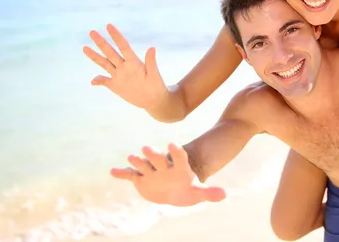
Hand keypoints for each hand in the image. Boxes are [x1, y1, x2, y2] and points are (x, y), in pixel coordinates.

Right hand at [83, 24, 168, 110]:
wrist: (153, 100)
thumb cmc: (156, 85)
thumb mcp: (154, 74)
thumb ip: (151, 62)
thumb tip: (152, 48)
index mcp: (133, 62)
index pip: (123, 46)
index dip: (116, 36)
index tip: (108, 25)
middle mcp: (124, 66)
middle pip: (110, 52)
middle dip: (101, 42)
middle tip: (92, 32)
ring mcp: (119, 75)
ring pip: (104, 64)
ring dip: (95, 56)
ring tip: (84, 48)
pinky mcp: (116, 86)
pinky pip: (104, 82)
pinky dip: (98, 81)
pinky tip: (92, 81)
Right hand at [111, 143, 225, 206]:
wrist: (174, 189)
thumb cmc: (187, 187)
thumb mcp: (198, 192)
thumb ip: (209, 193)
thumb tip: (225, 194)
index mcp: (179, 167)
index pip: (179, 157)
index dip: (177, 152)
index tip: (174, 144)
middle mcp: (164, 166)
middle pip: (159, 158)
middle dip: (153, 154)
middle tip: (147, 148)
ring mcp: (152, 171)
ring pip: (144, 164)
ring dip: (138, 161)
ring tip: (132, 158)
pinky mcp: (141, 178)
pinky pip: (131, 175)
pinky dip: (123, 174)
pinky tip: (113, 172)